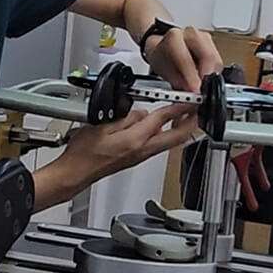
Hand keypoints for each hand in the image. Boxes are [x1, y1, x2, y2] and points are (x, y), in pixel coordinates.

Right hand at [34, 105, 195, 209]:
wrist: (76, 173)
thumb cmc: (84, 153)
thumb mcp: (102, 124)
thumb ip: (126, 117)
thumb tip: (141, 113)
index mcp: (135, 140)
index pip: (163, 119)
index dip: (179, 107)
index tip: (189, 100)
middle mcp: (142, 151)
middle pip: (177, 137)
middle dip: (191, 122)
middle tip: (196, 109)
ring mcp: (142, 157)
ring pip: (170, 143)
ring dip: (180, 128)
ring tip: (184, 114)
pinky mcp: (138, 159)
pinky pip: (159, 145)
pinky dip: (167, 134)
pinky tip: (163, 126)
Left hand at [144, 26, 222, 92]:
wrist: (163, 47)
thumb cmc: (163, 57)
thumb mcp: (163, 72)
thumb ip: (178, 82)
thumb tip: (191, 93)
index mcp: (174, 37)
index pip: (185, 59)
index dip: (191, 77)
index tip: (194, 91)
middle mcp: (191, 34)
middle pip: (208, 56)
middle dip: (207, 77)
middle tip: (203, 93)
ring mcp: (204, 38)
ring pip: (216, 60)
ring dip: (212, 77)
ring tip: (202, 87)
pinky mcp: (213, 45)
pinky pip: (218, 62)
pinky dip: (213, 74)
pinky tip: (205, 80)